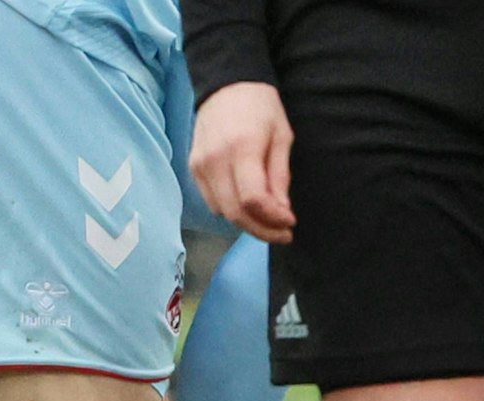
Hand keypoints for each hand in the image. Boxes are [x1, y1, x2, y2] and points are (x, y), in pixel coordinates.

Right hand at [189, 82, 296, 243]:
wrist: (227, 85)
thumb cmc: (261, 108)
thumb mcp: (282, 137)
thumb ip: (280, 176)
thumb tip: (282, 212)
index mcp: (241, 148)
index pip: (253, 199)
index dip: (272, 219)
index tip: (290, 223)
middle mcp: (215, 159)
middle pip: (235, 212)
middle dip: (262, 230)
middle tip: (283, 234)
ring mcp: (199, 164)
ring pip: (222, 211)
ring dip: (247, 224)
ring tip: (269, 222)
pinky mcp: (193, 167)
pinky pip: (211, 201)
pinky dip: (231, 211)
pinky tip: (249, 207)